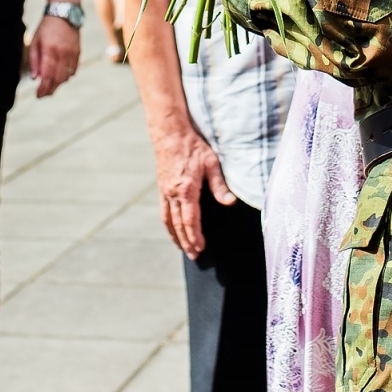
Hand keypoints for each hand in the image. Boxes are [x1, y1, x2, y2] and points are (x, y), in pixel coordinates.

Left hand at [27, 14, 79, 97]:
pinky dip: (66, 76)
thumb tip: (35, 78)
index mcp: (50, 50)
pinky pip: (73, 70)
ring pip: (67, 76)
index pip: (47, 75)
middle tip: (43, 94)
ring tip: (50, 87)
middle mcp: (63, 53)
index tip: (38, 95)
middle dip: (50, 89)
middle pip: (58, 79)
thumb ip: (34, 61)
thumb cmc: (46, 28)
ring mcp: (72, 54)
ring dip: (58, 84)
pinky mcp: (78, 53)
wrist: (64, 15)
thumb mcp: (35, 42)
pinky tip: (59, 77)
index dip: (43, 88)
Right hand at [152, 116, 236, 258]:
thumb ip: (220, 185)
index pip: (190, 220)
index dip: (195, 236)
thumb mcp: (212, 163)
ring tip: (184, 249)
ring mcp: (165, 192)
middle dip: (186, 242)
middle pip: (179, 225)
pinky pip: (164, 212)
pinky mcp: (161, 189)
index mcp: (186, 190)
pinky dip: (168, 225)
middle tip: (194, 256)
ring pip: (168, 221)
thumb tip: (230, 203)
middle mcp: (172, 194)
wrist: (170, 134)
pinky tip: (173, 231)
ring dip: (176, 237)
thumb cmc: (193, 147)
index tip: (201, 248)